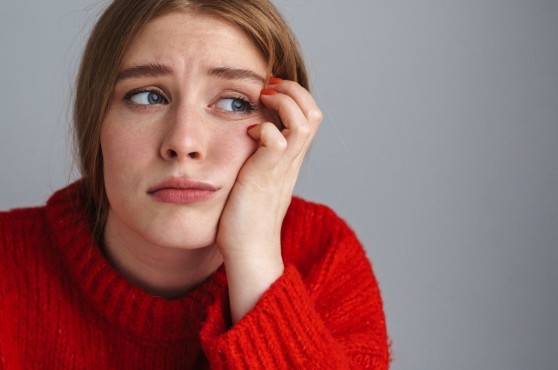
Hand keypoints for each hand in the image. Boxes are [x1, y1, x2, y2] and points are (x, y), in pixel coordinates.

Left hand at [215, 78, 321, 322]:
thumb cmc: (245, 217)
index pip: (310, 116)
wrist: (249, 251)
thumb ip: (259, 158)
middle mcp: (292, 161)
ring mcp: (282, 168)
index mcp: (291, 159)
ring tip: (261, 100)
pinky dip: (265, 128)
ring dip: (283, 101)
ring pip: (304, 122)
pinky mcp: (265, 176)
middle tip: (267, 87)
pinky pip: (277, 141)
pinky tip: (248, 133)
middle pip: (314, 113)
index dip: (295, 95)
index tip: (269, 90)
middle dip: (293, 90)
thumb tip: (246, 136)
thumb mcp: (257, 179)